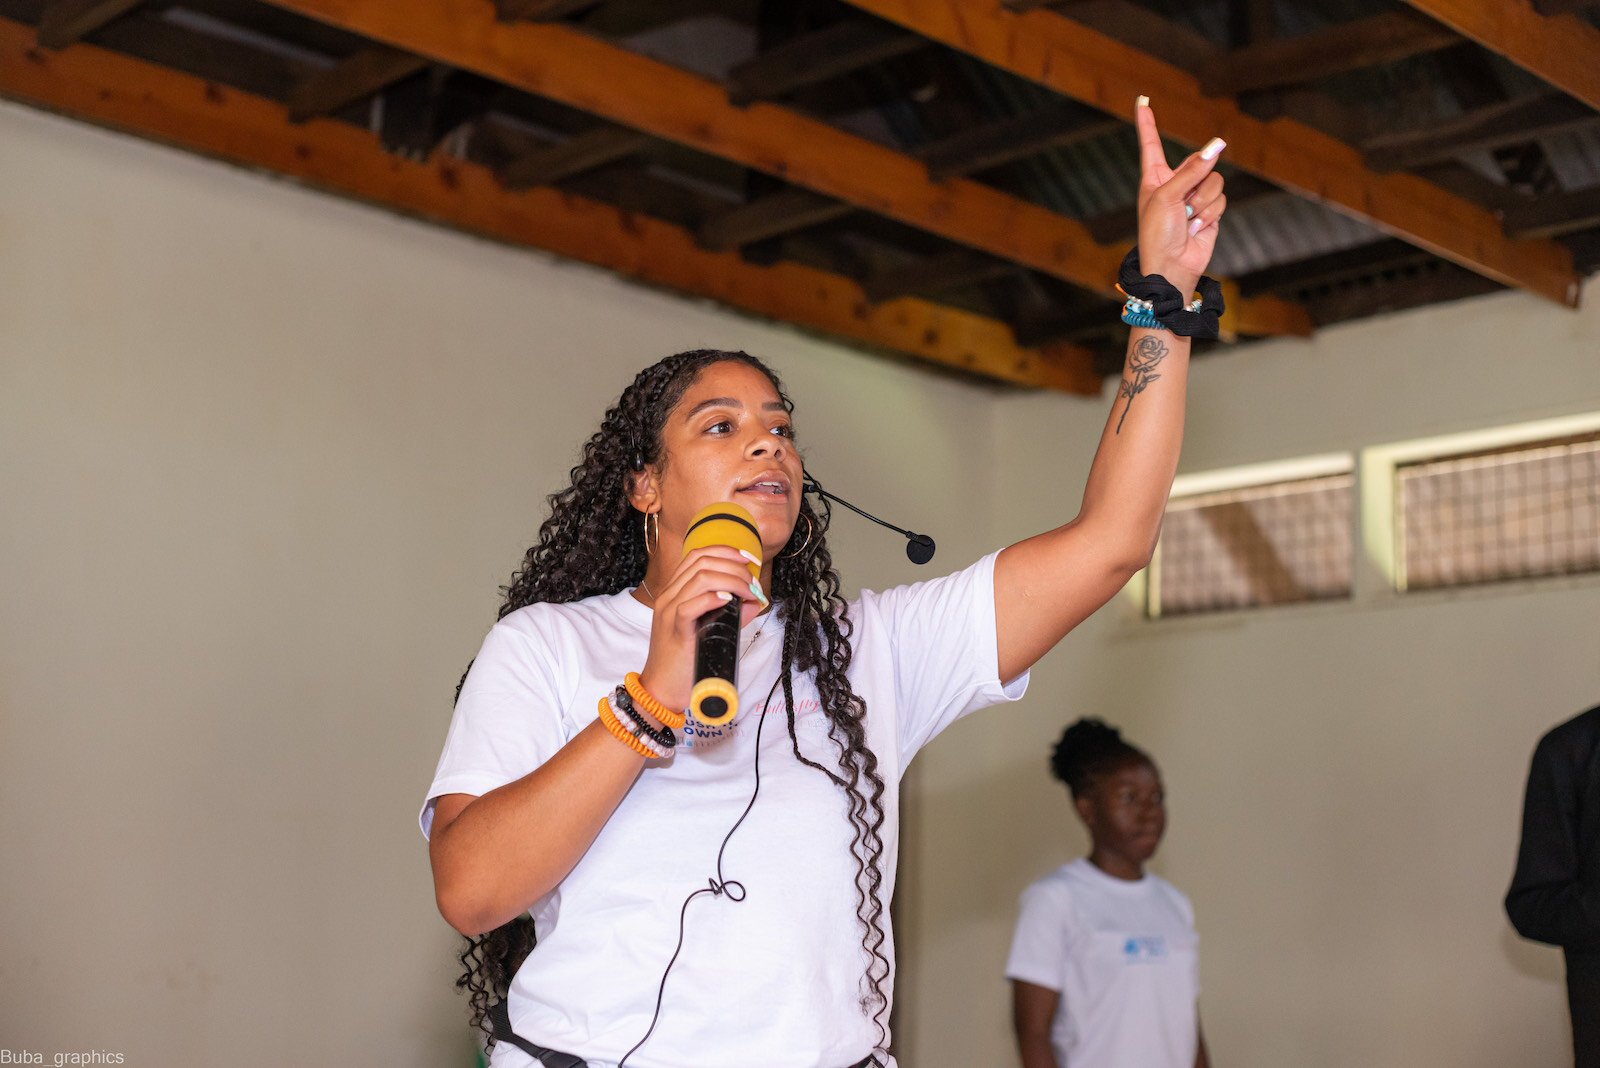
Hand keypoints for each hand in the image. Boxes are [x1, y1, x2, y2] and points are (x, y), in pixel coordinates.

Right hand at [638, 546, 764, 710]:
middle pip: (702, 561)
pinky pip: (689, 606)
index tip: (749, 559)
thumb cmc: (685, 659)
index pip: (698, 555)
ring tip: (747, 593)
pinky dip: (713, 599)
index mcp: (675, 590)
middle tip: (752, 582)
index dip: (726, 551)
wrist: (662, 688)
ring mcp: (668, 611)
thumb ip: (731, 613)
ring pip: (700, 578)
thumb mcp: (710, 628)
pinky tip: (729, 601)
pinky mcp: (674, 630)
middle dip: (734, 566)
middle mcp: (669, 595)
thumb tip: (755, 601)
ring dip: (732, 580)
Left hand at [1134, 98, 1225, 296]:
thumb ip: (1193, 169)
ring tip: (1187, 219)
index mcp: (1153, 176)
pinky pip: (1221, 199)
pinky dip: (1209, 215)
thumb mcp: (1168, 196)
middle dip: (1197, 178)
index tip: (1143, 100)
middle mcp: (1174, 183)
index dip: (1147, 122)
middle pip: (1198, 160)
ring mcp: (1194, 196)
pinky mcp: (1209, 211)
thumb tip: (1218, 145)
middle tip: (1185, 203)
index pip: (1151, 142)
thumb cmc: (1158, 233)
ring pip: (1215, 180)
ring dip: (1203, 202)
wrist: (1171, 266)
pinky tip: (1196, 229)